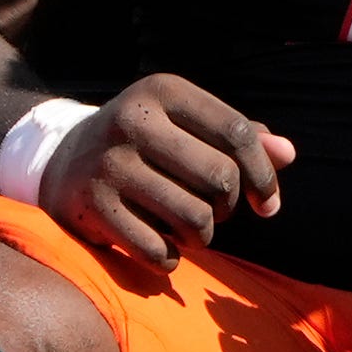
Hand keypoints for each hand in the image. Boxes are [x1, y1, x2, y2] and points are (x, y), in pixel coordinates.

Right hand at [38, 74, 294, 266]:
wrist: (63, 162)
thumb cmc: (147, 145)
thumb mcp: (187, 127)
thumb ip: (240, 139)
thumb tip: (288, 154)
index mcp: (163, 91)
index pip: (237, 132)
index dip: (263, 174)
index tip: (267, 204)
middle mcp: (133, 120)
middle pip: (221, 178)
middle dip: (227, 207)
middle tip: (213, 212)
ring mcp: (110, 163)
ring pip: (195, 218)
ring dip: (201, 236)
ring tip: (188, 229)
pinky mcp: (93, 205)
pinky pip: (158, 250)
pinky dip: (169, 260)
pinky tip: (161, 248)